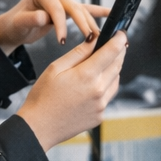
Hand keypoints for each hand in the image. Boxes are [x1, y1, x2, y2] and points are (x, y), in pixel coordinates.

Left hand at [0, 0, 107, 54]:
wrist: (14, 26)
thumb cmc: (15, 24)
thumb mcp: (18, 24)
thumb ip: (30, 19)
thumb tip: (44, 17)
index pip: (56, 8)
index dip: (61, 25)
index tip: (62, 41)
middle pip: (73, 7)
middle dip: (82, 24)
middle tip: (90, 40)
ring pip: (81, 10)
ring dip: (91, 24)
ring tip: (99, 38)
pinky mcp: (67, 7)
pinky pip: (85, 9)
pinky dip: (98, 12)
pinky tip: (111, 14)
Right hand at [14, 32, 125, 149]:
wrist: (39, 127)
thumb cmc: (43, 97)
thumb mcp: (56, 68)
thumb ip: (78, 53)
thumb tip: (94, 40)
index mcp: (86, 75)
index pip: (112, 51)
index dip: (119, 39)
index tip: (121, 33)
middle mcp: (98, 90)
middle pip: (118, 64)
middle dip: (119, 52)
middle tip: (115, 44)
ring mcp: (101, 105)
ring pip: (116, 80)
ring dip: (113, 69)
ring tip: (102, 64)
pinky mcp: (100, 115)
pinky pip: (109, 95)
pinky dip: (107, 85)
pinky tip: (94, 83)